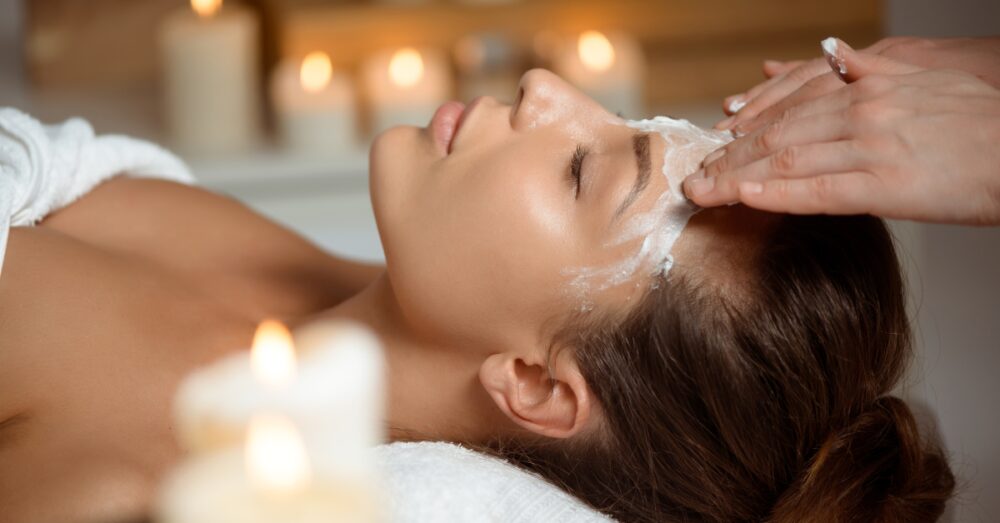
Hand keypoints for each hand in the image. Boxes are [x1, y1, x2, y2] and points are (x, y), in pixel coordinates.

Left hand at [683, 40, 999, 225]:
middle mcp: (861, 114)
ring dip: (737, 178)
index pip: (788, 112)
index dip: (745, 133)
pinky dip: (775, 194)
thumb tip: (837, 54)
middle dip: (728, 158)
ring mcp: (871, 148)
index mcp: (866, 90)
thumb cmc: (978, 121)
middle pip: (776, 137)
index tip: (716, 149)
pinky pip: (818, 191)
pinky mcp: (886, 184)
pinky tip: (744, 199)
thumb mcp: (922, 77)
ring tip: (703, 192)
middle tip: (694, 178)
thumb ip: (872, 69)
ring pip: (786, 162)